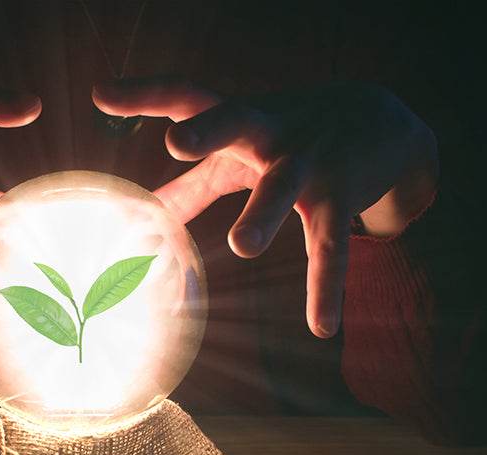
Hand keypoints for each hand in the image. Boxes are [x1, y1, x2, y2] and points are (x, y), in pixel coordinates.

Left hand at [93, 77, 437, 336]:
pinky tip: (321, 326)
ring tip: (241, 245)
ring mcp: (310, 163)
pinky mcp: (342, 196)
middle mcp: (272, 132)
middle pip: (236, 122)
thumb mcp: (241, 155)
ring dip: (262, 215)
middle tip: (177, 142)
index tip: (102, 96)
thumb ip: (195, 181)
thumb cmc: (292, 135)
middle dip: (208, 131)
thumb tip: (147, 212)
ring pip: (283, 188)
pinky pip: (331, 247)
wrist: (384, 120)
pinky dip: (326, 287)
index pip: (188, 96)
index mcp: (239, 119)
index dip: (146, 96)